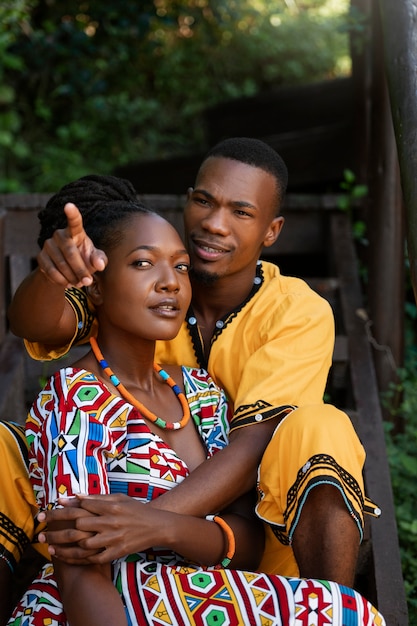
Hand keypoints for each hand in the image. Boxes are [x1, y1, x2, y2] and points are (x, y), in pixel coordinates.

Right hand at [37, 203, 107, 287]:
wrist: (66, 271)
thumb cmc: (85, 260)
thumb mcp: (95, 259)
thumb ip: (100, 259)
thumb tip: (100, 264)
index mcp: (75, 232)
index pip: (74, 222)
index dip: (72, 214)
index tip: (69, 205)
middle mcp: (59, 235)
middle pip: (70, 252)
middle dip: (80, 269)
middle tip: (88, 281)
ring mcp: (48, 245)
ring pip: (61, 264)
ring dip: (72, 277)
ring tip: (79, 283)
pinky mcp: (40, 257)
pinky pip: (51, 271)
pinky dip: (61, 280)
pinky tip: (68, 282)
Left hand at [41, 494, 172, 564]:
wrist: (156, 526)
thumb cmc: (135, 509)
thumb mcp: (118, 498)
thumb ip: (97, 498)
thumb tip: (76, 496)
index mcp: (110, 506)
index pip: (81, 507)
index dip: (62, 510)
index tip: (47, 510)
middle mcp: (110, 522)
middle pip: (78, 525)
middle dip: (57, 528)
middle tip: (41, 529)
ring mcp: (113, 539)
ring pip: (83, 544)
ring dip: (63, 545)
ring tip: (48, 545)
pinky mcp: (116, 553)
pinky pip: (92, 558)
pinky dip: (77, 558)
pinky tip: (64, 556)